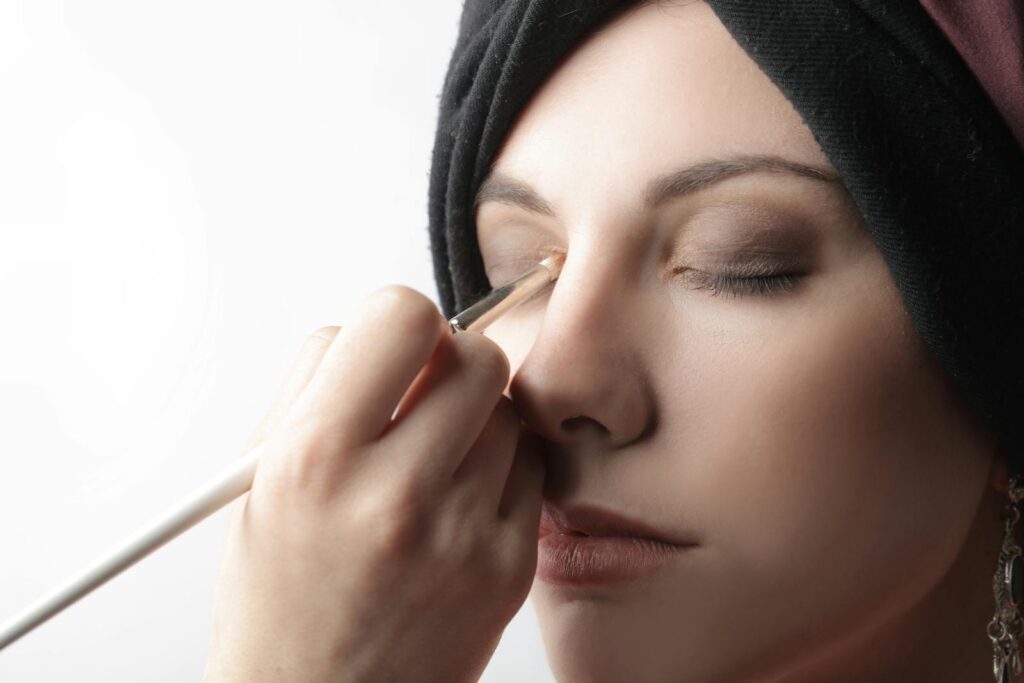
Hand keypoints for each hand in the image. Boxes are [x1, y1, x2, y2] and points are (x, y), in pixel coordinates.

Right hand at [202, 285, 545, 682]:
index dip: (400, 320)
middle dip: (450, 361)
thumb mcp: (257, 483)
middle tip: (424, 396)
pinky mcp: (507, 567)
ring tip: (433, 463)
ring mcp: (461, 536)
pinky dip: (500, 470)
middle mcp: (394, 497)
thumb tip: (389, 328)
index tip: (396, 346)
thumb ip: (319, 387)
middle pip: (477, 355)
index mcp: (314, 461)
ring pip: (509, 411)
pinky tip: (458, 503)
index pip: (401, 317)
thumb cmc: (280, 599)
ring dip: (475, 419)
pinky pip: (530, 469)